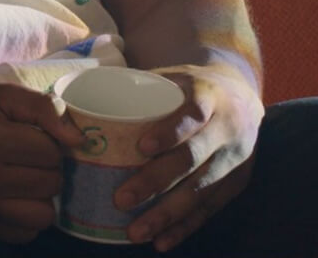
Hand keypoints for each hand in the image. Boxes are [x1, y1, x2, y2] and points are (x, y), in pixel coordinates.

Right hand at [0, 83, 86, 243]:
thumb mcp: (1, 93)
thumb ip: (44, 108)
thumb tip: (79, 140)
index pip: (51, 152)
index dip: (51, 141)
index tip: (36, 135)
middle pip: (51, 183)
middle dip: (50, 167)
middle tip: (31, 154)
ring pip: (43, 214)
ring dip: (43, 196)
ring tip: (28, 178)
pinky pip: (24, 233)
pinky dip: (28, 217)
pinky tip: (17, 196)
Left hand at [120, 64, 261, 250]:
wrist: (241, 93)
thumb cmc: (189, 86)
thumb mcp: (171, 76)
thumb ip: (136, 87)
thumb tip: (76, 102)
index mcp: (209, 96)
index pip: (192, 114)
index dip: (169, 132)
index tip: (141, 147)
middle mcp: (227, 128)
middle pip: (193, 158)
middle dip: (156, 181)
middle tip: (121, 199)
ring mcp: (235, 158)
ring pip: (201, 189)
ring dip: (167, 213)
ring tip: (136, 231)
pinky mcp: (237, 182)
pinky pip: (210, 208)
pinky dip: (185, 226)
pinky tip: (162, 241)